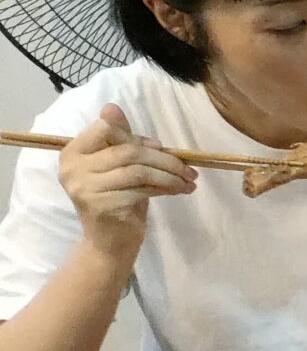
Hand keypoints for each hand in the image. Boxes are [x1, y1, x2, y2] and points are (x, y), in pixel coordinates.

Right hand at [53, 103, 192, 261]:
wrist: (109, 242)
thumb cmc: (118, 200)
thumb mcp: (119, 168)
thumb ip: (120, 141)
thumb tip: (113, 108)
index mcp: (73, 152)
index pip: (104, 128)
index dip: (135, 136)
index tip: (159, 147)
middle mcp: (73, 168)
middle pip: (128, 151)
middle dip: (164, 158)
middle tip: (189, 169)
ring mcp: (84, 188)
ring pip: (138, 170)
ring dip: (170, 175)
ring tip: (188, 182)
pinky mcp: (102, 205)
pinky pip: (141, 190)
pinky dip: (165, 188)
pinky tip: (178, 191)